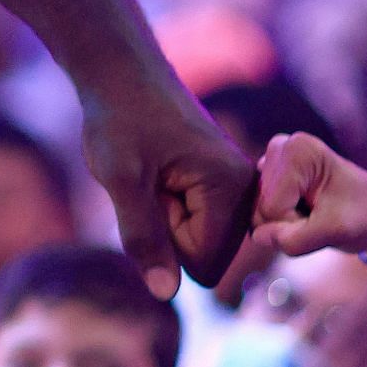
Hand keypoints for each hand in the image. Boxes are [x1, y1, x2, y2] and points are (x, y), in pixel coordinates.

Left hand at [80, 76, 255, 296]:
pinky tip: (156, 170)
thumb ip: (144, 238)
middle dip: (166, 230)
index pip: (203, 264)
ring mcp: (235, 186)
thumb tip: (166, 295)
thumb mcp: (122, 179)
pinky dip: (166, 204)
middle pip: (204, 256)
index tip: (150, 189)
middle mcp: (246, 190)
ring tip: (151, 173)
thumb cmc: (119, 118)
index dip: (163, 238)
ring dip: (164, 217)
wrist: (119, 71)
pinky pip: (193, 220)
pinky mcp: (219, 182)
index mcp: (233, 189)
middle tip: (148, 179)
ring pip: (196, 239)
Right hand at [255, 133, 366, 259]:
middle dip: (287, 221)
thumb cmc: (363, 215)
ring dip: (284, 218)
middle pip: (261, 205)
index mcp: (297, 152)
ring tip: (313, 211)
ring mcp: (274, 157)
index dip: (294, 224)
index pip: (271, 207)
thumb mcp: (335, 232)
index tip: (322, 218)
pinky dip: (281, 213)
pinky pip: (261, 203)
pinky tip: (302, 206)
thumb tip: (257, 237)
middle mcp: (281, 146)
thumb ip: (294, 239)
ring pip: (259, 206)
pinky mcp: (272, 169)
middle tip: (318, 216)